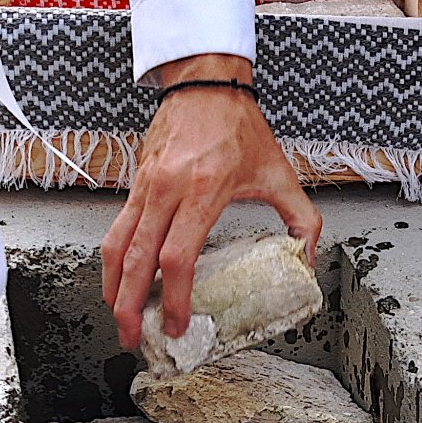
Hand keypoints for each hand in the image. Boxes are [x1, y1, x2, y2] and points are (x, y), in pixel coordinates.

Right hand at [101, 54, 322, 349]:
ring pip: (116, 245)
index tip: (177, 323)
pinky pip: (116, 228)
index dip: (173, 297)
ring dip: (112, 287)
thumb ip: (301, 219)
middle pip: (136, 260)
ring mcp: (145, 186)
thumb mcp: (279, 173)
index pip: (177, 256)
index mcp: (203, 191)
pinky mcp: (135, 183)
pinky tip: (117, 282)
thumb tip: (308, 261)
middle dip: (130, 305)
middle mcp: (167, 190)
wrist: (205, 84)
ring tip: (119, 318)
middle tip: (134, 338)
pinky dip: (112, 261)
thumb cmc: (239, 126)